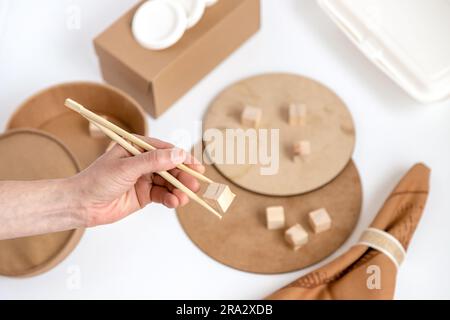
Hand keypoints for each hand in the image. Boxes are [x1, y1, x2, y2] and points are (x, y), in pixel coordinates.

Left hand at [69, 137, 203, 226]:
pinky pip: (162, 195)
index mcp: (137, 147)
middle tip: (195, 185)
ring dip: (178, 190)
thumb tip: (178, 154)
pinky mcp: (144, 195)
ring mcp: (144, 179)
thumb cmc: (98, 180)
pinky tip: (174, 202)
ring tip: (184, 198)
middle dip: (183, 177)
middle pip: (170, 167)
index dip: (183, 158)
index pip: (166, 150)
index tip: (196, 166)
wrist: (81, 205)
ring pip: (168, 183)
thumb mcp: (127, 167)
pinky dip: (170, 199)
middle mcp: (143, 162)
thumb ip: (154, 161)